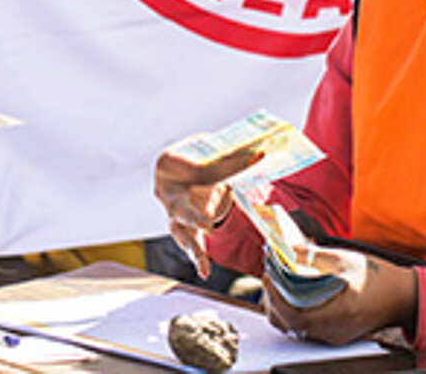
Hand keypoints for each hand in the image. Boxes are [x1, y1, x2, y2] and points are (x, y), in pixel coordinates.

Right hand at [152, 145, 261, 276]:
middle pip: (179, 206)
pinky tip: (205, 271)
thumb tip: (260, 154)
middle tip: (206, 225)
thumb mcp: (213, 153)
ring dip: (192, 246)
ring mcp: (171, 211)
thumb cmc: (198, 158)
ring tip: (201, 260)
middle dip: (192, 217)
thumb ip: (232, 156)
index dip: (220, 168)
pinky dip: (198, 258)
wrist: (187, 170)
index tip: (246, 165)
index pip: (195, 168)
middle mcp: (165, 191)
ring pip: (180, 230)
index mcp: (169, 162)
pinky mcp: (182, 226)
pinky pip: (189, 243)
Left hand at [262, 246, 416, 345]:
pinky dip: (294, 312)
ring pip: (295, 328)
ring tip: (277, 283)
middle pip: (289, 324)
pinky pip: (306, 328)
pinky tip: (293, 294)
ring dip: (281, 307)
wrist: (402, 297)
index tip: (268, 276)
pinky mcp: (334, 335)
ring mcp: (333, 335)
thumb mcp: (346, 259)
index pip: (293, 314)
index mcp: (337, 312)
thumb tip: (289, 248)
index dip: (276, 296)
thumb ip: (315, 255)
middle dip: (273, 300)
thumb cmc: (379, 278)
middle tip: (268, 277)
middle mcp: (333, 330)